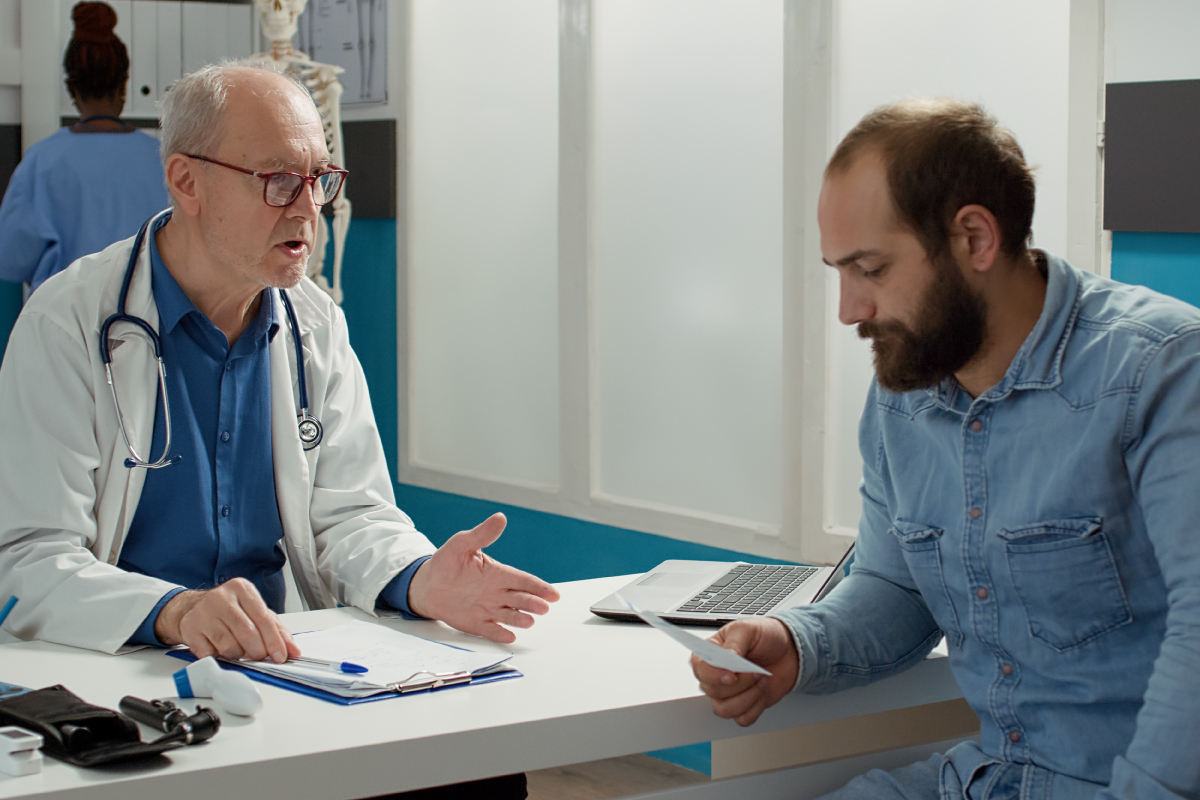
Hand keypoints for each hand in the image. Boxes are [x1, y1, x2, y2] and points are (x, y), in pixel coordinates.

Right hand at [154, 578, 300, 662]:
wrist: (191, 607)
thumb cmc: (230, 610)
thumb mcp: (255, 611)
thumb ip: (277, 630)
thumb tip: (293, 650)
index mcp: (241, 588)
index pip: (263, 618)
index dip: (274, 641)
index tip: (281, 656)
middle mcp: (221, 597)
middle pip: (247, 633)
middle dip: (258, 651)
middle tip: (259, 655)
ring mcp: (203, 613)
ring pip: (229, 646)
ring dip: (238, 655)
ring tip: (237, 648)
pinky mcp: (190, 629)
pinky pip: (211, 654)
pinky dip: (220, 657)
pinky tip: (220, 648)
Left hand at [407, 513, 560, 642]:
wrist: (427, 585)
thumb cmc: (447, 562)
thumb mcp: (462, 544)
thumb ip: (482, 534)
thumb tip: (500, 518)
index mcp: (498, 573)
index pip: (522, 580)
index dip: (539, 586)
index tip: (553, 593)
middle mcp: (497, 593)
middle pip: (520, 599)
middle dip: (533, 603)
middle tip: (544, 607)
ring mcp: (488, 609)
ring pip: (509, 615)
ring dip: (520, 619)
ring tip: (529, 621)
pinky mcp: (476, 623)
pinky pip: (490, 630)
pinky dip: (500, 633)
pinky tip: (509, 636)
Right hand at [692, 617, 798, 726]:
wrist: (788, 652)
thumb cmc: (765, 637)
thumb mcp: (748, 630)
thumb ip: (734, 643)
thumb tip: (727, 658)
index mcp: (710, 654)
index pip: (699, 669)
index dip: (713, 676)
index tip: (732, 675)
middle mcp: (715, 676)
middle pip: (713, 692)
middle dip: (740, 684)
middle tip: (756, 671)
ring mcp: (728, 693)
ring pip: (724, 709)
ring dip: (748, 697)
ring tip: (760, 681)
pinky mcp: (742, 706)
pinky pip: (742, 718)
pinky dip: (756, 707)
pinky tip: (761, 692)